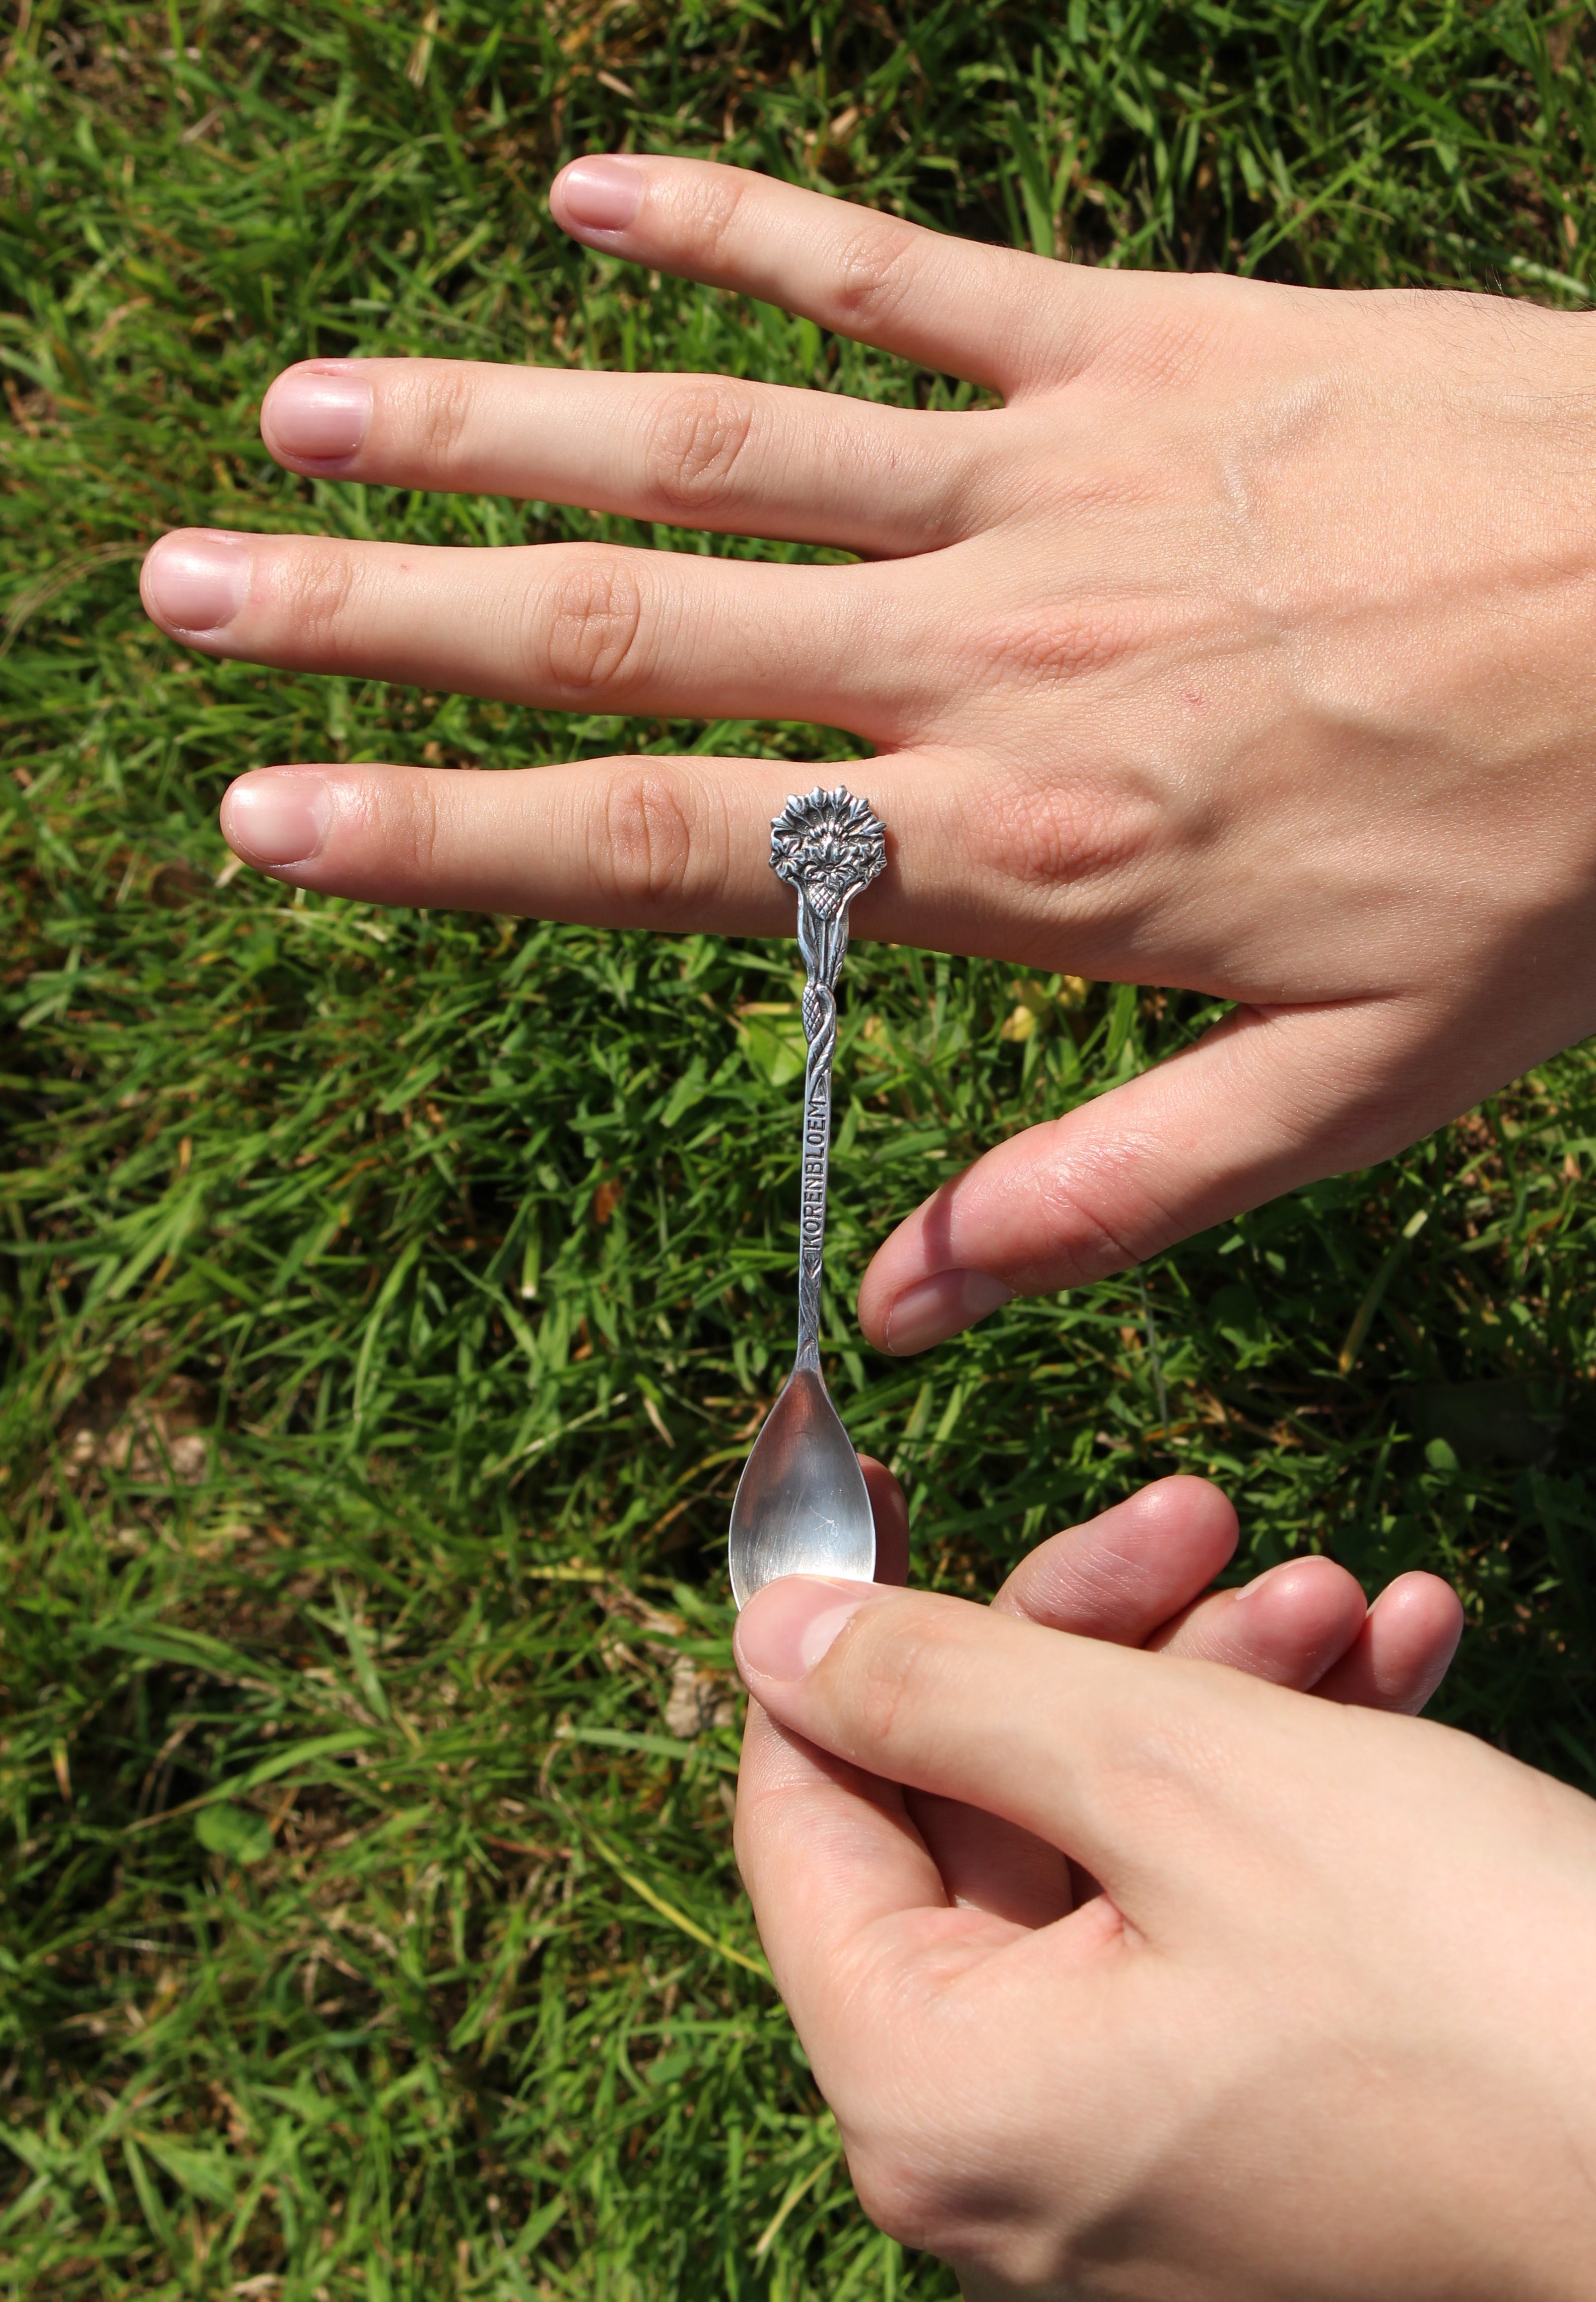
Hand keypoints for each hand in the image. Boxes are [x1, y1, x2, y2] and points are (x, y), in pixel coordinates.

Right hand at [142, 156, 1595, 1352]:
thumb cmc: (1556, 857)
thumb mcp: (1355, 1093)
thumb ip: (1114, 1188)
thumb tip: (907, 1293)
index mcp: (1021, 853)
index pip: (665, 851)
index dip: (441, 838)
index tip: (262, 816)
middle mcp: (986, 655)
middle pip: (626, 624)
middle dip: (381, 615)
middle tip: (183, 587)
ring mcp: (1051, 477)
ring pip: (715, 437)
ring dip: (492, 417)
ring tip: (303, 412)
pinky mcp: (1136, 342)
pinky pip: (899, 270)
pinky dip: (736, 222)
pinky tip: (581, 196)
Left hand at [732, 1575, 1595, 2301]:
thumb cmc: (1459, 1970)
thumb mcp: (1172, 1771)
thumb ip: (938, 1689)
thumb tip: (768, 1635)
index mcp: (931, 2091)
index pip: (805, 1808)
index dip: (837, 1629)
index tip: (886, 1483)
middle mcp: (1004, 2148)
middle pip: (979, 1809)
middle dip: (1104, 1642)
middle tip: (1210, 1518)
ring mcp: (1131, 2145)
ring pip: (1114, 1843)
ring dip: (1226, 1690)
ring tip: (1347, 1594)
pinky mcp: (1251, 2122)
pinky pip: (1211, 1917)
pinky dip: (1292, 1781)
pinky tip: (1397, 1657)